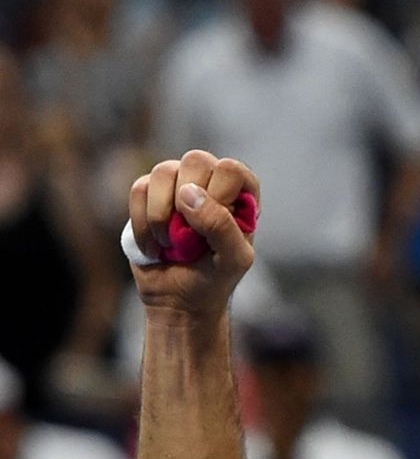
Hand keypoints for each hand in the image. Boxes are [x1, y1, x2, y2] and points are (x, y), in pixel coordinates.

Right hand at [127, 151, 260, 317]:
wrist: (180, 299)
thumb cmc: (215, 278)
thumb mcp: (233, 260)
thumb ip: (221, 226)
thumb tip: (188, 192)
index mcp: (241, 194)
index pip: (231, 169)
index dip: (219, 194)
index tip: (212, 227)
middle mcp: (211, 181)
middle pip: (196, 159)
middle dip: (188, 202)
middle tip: (189, 236)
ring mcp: (177, 184)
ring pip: (163, 171)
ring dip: (162, 215)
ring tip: (170, 244)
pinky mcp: (148, 195)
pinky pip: (138, 189)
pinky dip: (143, 223)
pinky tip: (154, 247)